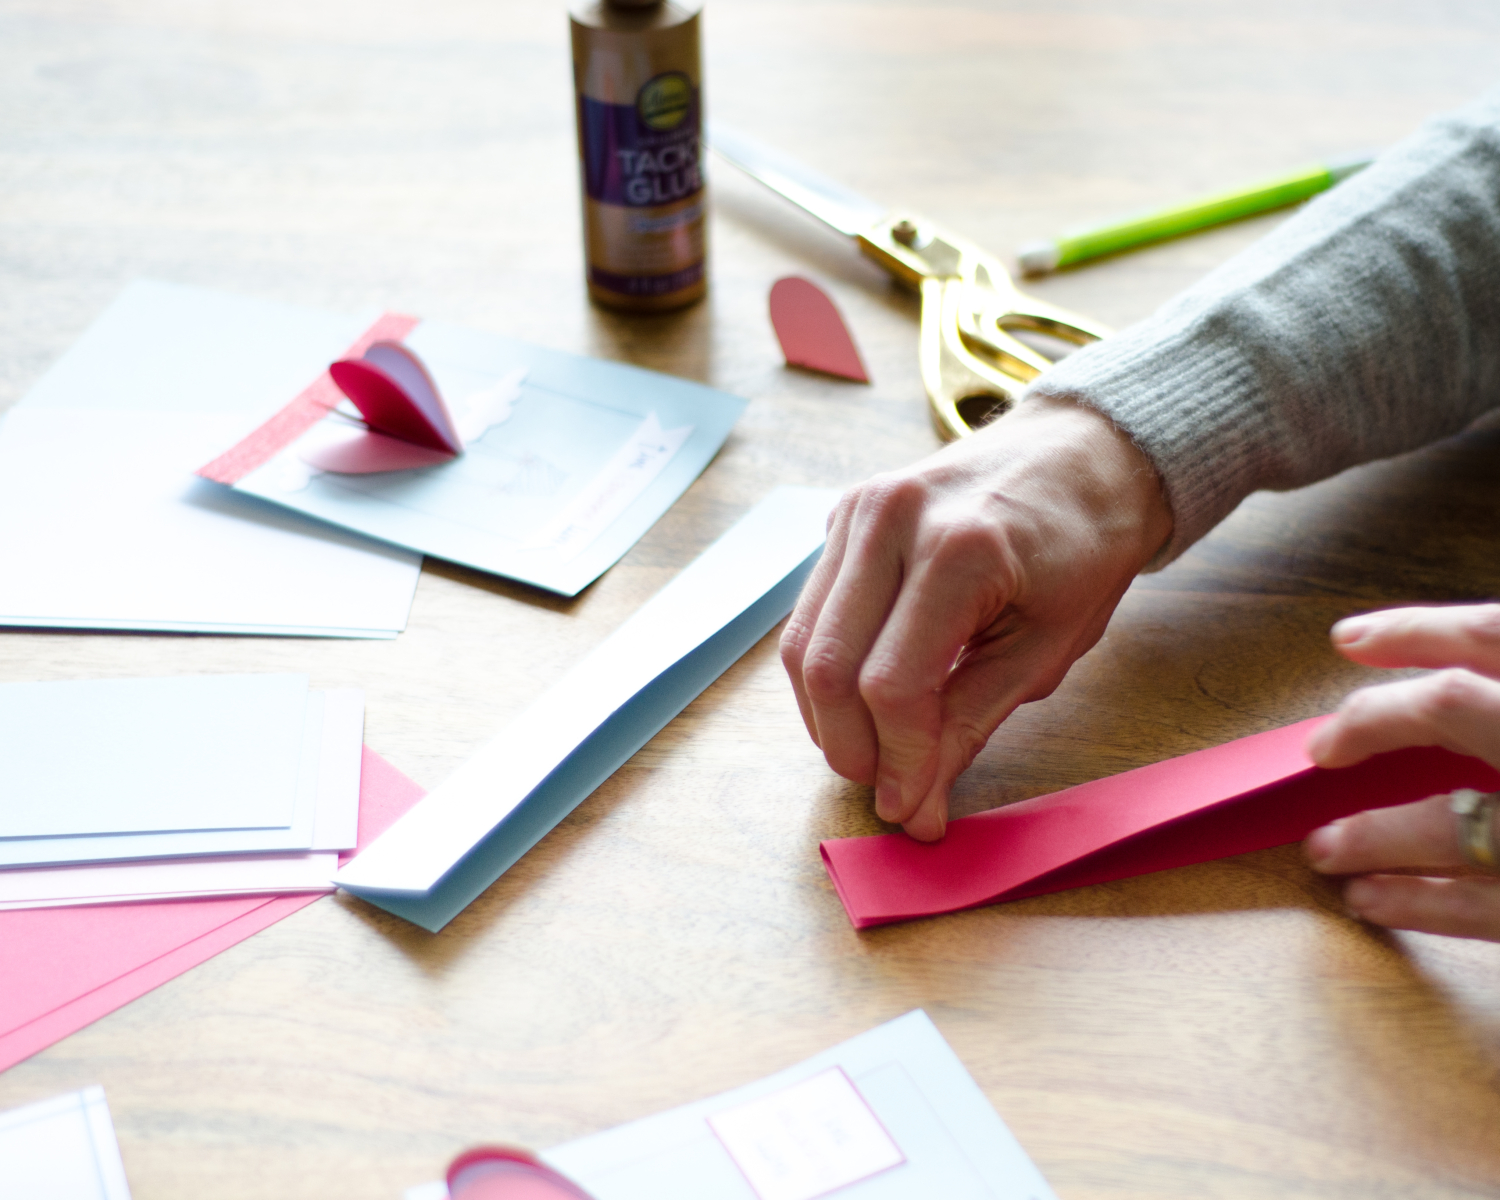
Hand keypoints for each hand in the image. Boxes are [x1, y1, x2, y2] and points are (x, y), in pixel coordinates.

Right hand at [780, 397, 1171, 840]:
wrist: (1081, 452)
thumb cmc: (1082, 546)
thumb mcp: (1047, 648)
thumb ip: (971, 722)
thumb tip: (915, 802)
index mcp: (960, 549)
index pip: (893, 686)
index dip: (898, 762)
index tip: (912, 809)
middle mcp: (892, 518)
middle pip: (828, 667)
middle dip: (850, 748)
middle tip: (887, 790)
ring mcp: (857, 509)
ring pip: (801, 644)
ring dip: (827, 717)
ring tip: (873, 752)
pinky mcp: (841, 514)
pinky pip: (810, 611)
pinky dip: (828, 670)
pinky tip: (865, 699)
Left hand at [1304, 603, 1499, 939]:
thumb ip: (1496, 704)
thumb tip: (1439, 700)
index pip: (1493, 635)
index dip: (1418, 631)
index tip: (1347, 640)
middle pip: (1456, 708)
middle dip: (1376, 721)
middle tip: (1321, 749)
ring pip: (1457, 823)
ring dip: (1376, 834)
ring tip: (1323, 849)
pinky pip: (1485, 908)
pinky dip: (1419, 904)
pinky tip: (1366, 897)